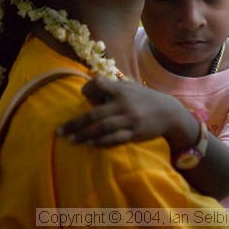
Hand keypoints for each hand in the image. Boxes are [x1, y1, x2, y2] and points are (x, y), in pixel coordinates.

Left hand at [57, 76, 190, 146]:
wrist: (168, 112)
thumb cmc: (144, 98)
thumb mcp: (130, 87)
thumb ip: (112, 88)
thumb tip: (90, 90)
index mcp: (121, 90)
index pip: (98, 84)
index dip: (87, 89)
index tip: (82, 95)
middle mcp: (123, 104)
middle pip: (94, 114)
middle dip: (75, 124)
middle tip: (60, 131)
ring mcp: (129, 120)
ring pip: (102, 129)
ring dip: (84, 135)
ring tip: (72, 140)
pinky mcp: (134, 133)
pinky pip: (115, 139)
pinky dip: (102, 142)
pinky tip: (91, 143)